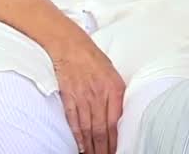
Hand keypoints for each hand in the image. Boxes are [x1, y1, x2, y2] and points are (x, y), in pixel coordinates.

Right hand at [49, 35, 125, 153]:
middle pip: (101, 129)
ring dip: (90, 146)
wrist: (71, 46)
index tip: (117, 151)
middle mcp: (99, 95)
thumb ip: (117, 96)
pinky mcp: (69, 98)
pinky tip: (81, 147)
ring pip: (87, 129)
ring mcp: (82, 98)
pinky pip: (74, 122)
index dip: (115, 140)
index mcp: (114, 89)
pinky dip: (77, 136)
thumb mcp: (113, 74)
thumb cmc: (94, 59)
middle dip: (103, 148)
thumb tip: (120, 117)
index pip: (115, 122)